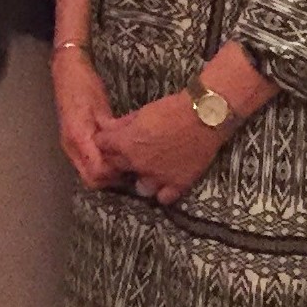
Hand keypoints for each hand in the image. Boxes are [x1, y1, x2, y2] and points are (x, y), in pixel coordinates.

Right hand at [51, 47, 124, 190]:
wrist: (65, 70)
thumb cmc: (84, 84)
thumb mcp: (100, 106)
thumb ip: (110, 129)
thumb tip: (125, 149)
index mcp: (78, 136)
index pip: (97, 171)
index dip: (116, 173)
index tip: (132, 163)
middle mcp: (71, 146)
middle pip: (91, 179)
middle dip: (112, 178)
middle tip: (131, 165)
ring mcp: (70, 145)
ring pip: (88, 174)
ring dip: (107, 172)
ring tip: (125, 159)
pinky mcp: (73, 142)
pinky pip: (87, 162)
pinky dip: (101, 164)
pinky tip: (115, 153)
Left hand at [96, 91, 227, 204]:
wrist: (205, 116)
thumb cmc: (173, 108)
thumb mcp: (142, 111)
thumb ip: (123, 124)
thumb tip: (108, 128)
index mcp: (126, 142)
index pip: (101, 146)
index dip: (105, 141)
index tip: (110, 139)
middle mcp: (138, 163)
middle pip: (116, 167)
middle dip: (118, 159)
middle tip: (129, 153)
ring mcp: (158, 177)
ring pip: (140, 188)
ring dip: (142, 179)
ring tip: (149, 170)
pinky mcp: (177, 184)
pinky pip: (163, 198)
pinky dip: (163, 191)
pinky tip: (166, 181)